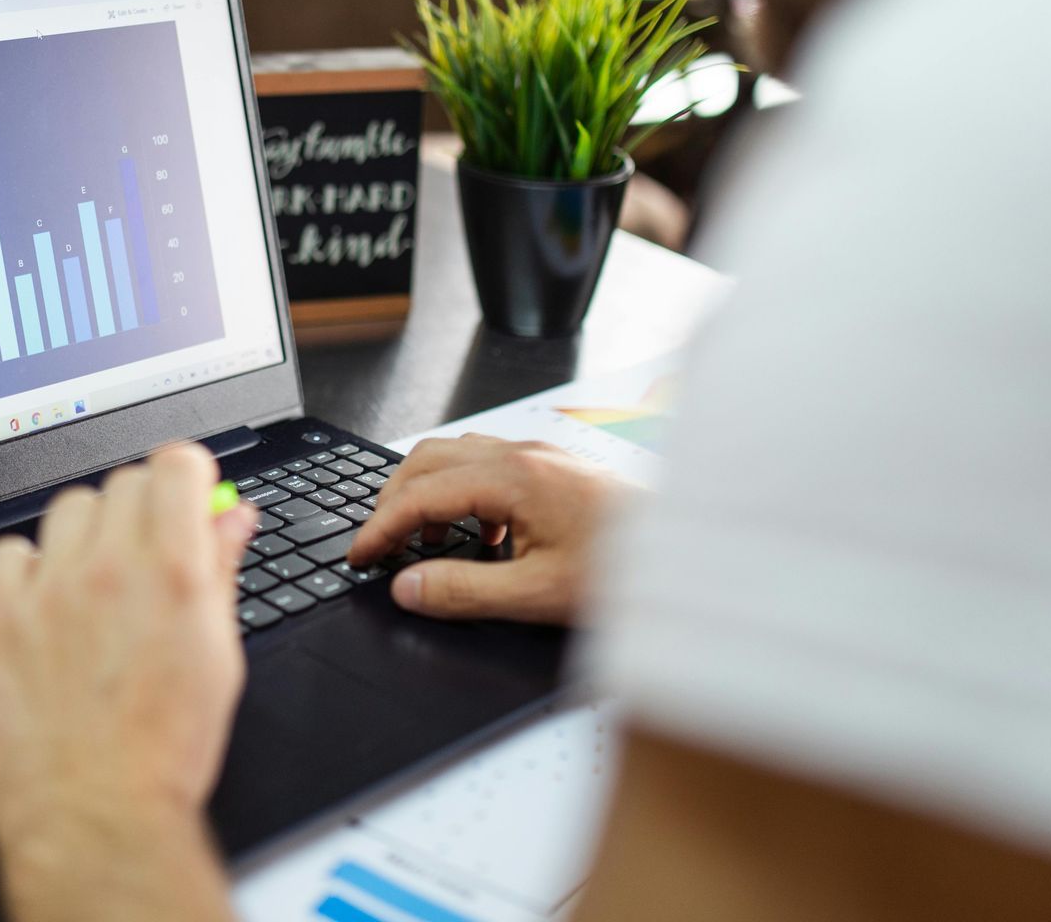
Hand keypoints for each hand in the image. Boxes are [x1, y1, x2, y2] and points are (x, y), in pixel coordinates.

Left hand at [0, 444, 255, 919]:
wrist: (95, 815)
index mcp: (172, 571)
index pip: (175, 464)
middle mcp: (107, 568)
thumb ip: (221, 572)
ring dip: (86, 532)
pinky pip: (8, 552)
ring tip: (94, 583)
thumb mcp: (218, 655)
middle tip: (146, 551)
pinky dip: (28, 567)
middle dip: (141, 506)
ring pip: (66, 509)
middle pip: (121, 482)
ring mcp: (47, 591)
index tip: (186, 495)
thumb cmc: (163, 751)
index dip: (185, 476)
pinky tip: (46, 605)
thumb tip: (232, 521)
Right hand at [347, 434, 617, 625]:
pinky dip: (463, 495)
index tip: (359, 556)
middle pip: (429, 460)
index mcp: (512, 479)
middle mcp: (523, 456)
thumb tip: (407, 587)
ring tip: (422, 544)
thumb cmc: (627, 571)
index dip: (380, 527)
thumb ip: (463, 591)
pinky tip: (480, 538)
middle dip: (393, 500)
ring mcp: (540, 457)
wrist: (690, 555)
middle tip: (377, 544)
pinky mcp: (555, 468)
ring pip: (457, 457)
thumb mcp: (536, 594)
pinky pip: (488, 466)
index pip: (420, 494)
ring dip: (428, 495)